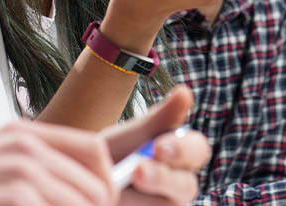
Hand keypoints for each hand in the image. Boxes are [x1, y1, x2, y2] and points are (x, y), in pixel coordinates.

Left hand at [105, 86, 210, 205]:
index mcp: (182, 155)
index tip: (158, 146)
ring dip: (148, 194)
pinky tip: (119, 199)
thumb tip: (186, 91)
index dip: (182, 149)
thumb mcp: (135, 134)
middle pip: (187, 185)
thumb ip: (161, 117)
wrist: (87, 176)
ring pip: (171, 204)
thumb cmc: (117, 151)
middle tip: (138, 171)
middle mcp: (180, 183)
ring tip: (123, 184)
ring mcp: (167, 204)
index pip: (197, 151)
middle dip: (163, 178)